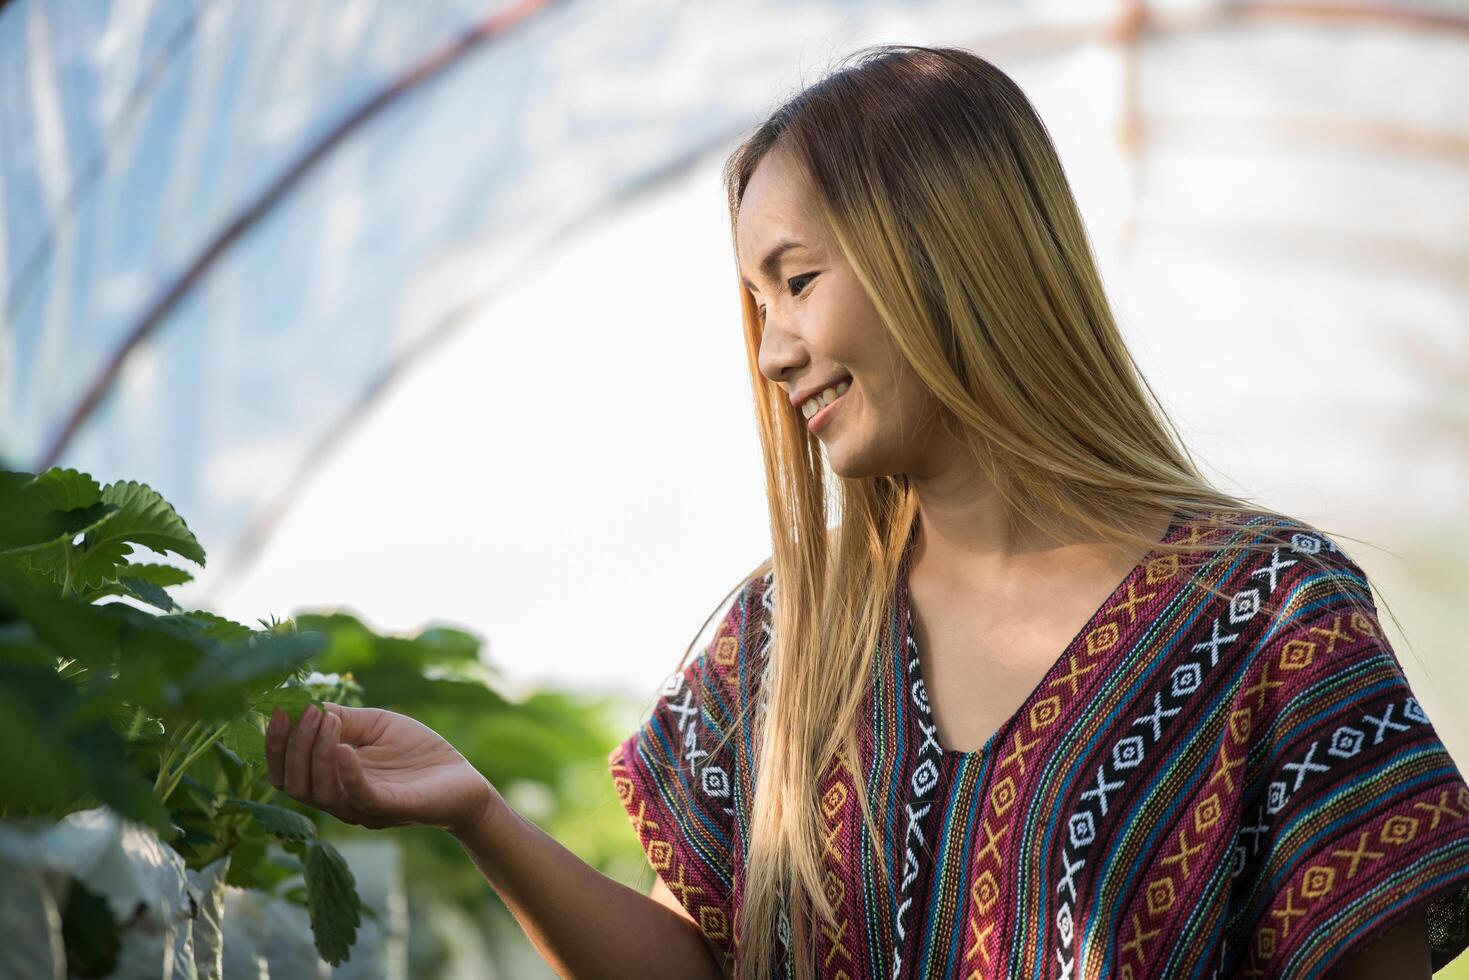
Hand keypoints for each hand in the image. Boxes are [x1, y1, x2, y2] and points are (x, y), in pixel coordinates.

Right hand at [265, 702, 496, 836]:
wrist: (464, 778)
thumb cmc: (418, 752)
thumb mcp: (376, 726)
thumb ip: (343, 719)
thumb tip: (307, 706)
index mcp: (333, 782)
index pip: (286, 774)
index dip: (275, 746)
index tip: (277, 710)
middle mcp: (341, 801)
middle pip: (295, 785)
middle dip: (293, 746)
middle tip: (306, 712)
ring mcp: (365, 809)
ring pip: (321, 793)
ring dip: (317, 753)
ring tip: (328, 721)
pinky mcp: (392, 808)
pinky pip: (360, 797)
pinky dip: (346, 773)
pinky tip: (344, 748)